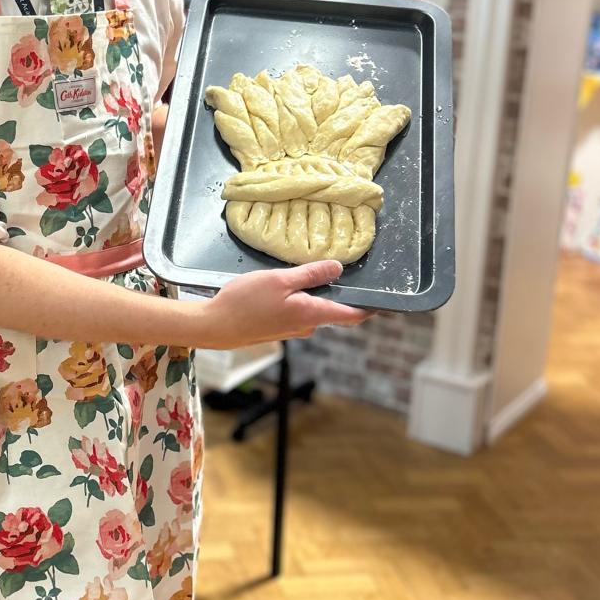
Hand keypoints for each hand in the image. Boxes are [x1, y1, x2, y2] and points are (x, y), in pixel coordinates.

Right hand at [200, 260, 369, 347]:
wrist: (214, 326)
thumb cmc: (245, 302)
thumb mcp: (279, 280)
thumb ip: (310, 274)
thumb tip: (338, 269)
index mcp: (311, 314)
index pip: (352, 315)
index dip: (370, 307)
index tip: (385, 299)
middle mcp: (306, 326)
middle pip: (332, 310)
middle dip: (337, 293)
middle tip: (339, 270)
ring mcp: (292, 330)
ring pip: (312, 310)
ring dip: (313, 294)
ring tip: (305, 272)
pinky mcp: (278, 329)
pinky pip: (297, 312)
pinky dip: (297, 299)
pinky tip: (283, 286)